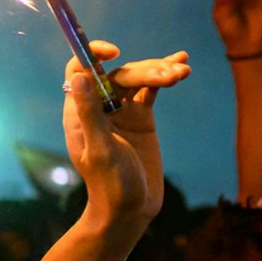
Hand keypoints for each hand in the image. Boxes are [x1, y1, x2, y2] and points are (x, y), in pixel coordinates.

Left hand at [63, 41, 189, 229]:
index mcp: (79, 112)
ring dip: (160, 71)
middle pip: (118, 74)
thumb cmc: (110, 184)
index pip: (80, 71)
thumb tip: (79, 77)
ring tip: (183, 71)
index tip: (115, 51)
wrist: (130, 210)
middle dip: (145, 70)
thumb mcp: (101, 150)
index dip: (93, 55)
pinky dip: (166, 77)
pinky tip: (182, 65)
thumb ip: (90, 114)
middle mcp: (98, 107)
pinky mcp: (141, 117)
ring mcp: (121, 111)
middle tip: (171, 76)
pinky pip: (151, 90)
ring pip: (138, 79)